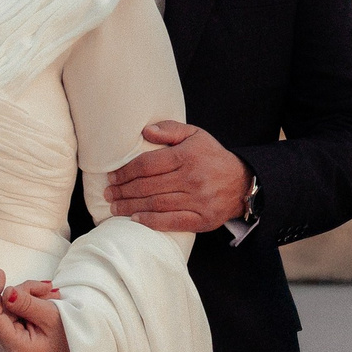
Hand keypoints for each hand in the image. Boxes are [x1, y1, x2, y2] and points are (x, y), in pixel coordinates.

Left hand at [0, 269, 71, 351]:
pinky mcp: (4, 343)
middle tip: (50, 290)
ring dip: (28, 300)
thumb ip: (27, 304)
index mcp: (13, 349)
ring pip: (7, 310)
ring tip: (52, 300)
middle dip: (25, 294)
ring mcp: (1, 348)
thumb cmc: (68, 345)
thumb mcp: (52, 319)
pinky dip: (25, 308)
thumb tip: (6, 291)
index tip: (0, 273)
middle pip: (3, 309)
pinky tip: (42, 308)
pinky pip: (9, 317)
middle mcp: (1, 351)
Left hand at [102, 122, 250, 233]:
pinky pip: (172, 222)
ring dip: (131, 207)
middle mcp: (191, 178)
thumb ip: (170, 130)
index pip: (148, 164)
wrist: (242, 183)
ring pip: (156, 204)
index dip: (126, 171)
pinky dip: (152, 222)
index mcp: (187, 156)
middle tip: (108, 193)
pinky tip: (136, 220)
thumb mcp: (195, 135)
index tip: (112, 176)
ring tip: (115, 207)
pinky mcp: (202, 219)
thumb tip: (145, 131)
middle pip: (148, 186)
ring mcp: (198, 200)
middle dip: (123, 191)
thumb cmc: (212, 157)